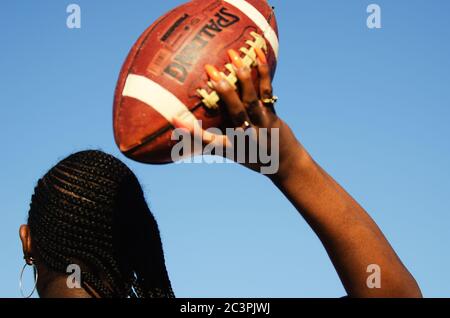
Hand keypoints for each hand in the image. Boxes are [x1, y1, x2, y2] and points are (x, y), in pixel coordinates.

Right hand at [173, 48, 303, 177]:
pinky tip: (258, 53)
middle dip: (223, 91)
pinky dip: (262, 72)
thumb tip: (182, 127)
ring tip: (233, 56)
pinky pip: (266, 91)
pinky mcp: (272, 113)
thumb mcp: (229, 153)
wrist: (285, 163)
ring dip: (243, 77)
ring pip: (252, 99)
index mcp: (232, 147)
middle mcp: (248, 135)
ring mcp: (262, 123)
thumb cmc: (251, 157)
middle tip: (210, 70)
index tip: (176, 119)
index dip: (192, 132)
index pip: (209, 141)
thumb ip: (207, 141)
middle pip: (235, 112)